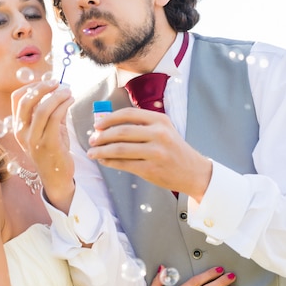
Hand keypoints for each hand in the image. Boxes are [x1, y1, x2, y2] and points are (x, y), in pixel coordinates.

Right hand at [11, 80, 75, 210]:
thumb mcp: (47, 128)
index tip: (46, 81)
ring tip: (68, 91)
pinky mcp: (48, 144)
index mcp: (18, 127)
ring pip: (42, 109)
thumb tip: (59, 89)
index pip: (17, 99)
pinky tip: (71, 101)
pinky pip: (55, 118)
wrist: (56, 177)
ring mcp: (34, 139)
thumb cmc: (53, 151)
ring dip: (57, 96)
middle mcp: (22, 133)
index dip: (31, 86)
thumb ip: (50, 111)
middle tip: (56, 82)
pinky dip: (64, 105)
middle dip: (42, 87)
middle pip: (26, 101)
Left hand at [87, 108, 211, 200]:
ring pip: (120, 148)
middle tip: (92, 140)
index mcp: (160, 120)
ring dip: (102, 150)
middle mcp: (159, 133)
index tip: (97, 125)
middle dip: (102, 136)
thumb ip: (140, 125)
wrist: (193, 172)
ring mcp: (156, 152)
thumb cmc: (173, 149)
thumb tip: (107, 125)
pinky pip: (124, 164)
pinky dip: (110, 162)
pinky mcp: (152, 169)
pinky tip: (104, 161)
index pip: (128, 114)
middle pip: (122, 131)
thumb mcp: (163, 130)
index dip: (109, 118)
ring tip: (92, 153)